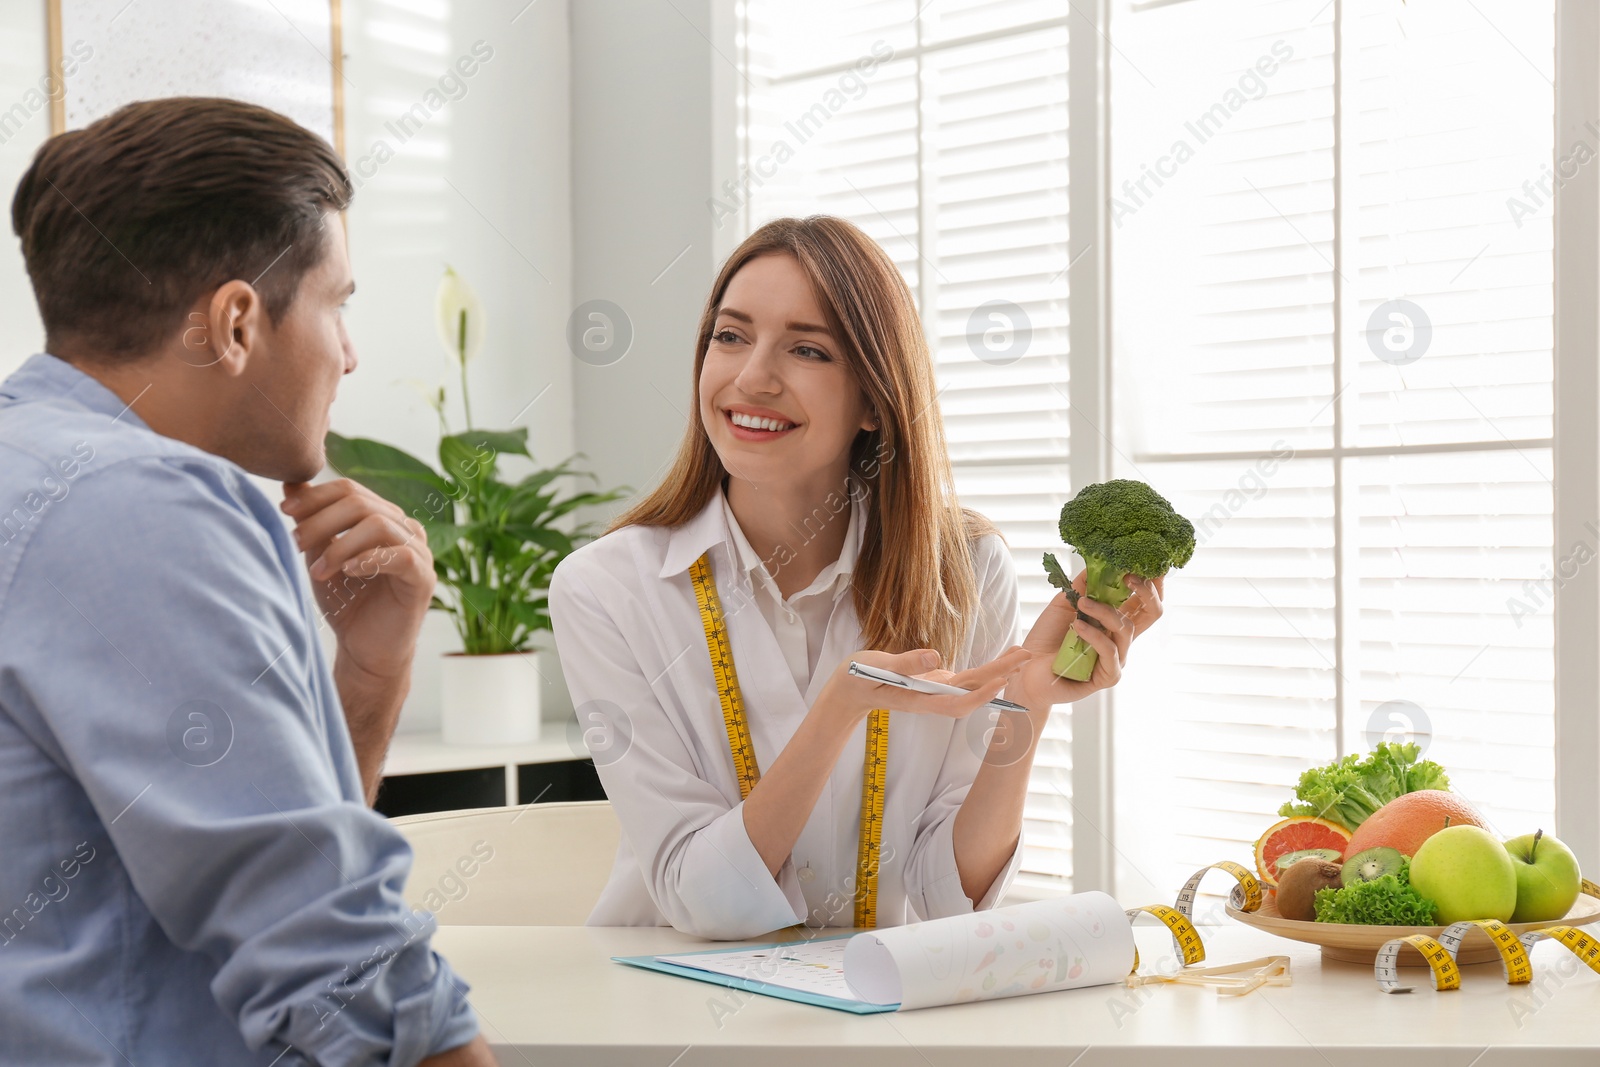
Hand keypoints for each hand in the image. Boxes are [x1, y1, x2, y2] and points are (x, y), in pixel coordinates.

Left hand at [280, 479, 434, 679]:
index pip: (350, 490)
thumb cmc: (345, 602)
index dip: (315, 496)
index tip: (284, 511)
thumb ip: (313, 522)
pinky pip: (402, 555)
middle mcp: (404, 528)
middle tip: (295, 543)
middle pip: (361, 502)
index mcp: (382, 518)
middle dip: (321, 520)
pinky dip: (370, 559)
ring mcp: (419, 551)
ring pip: (379, 524)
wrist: (364, 650)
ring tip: (317, 570)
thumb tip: (291, 484)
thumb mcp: (321, 555)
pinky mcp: (424, 578)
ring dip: (340, 545)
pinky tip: (347, 572)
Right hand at [815, 646, 1032, 728]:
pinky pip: (967, 679)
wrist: (851, 691)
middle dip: (1000, 675)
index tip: (1001, 680)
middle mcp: (933, 698)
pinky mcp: (936, 683)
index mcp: (920, 699)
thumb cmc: (858, 678)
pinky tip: (1002, 660)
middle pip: (973, 691)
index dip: (981, 694)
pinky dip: (986, 669)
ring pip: (973, 685)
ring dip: (998, 671)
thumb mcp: (876, 667)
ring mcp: (936, 691)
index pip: (957, 702)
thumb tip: (936, 656)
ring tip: (1021, 653)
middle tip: (1027, 655)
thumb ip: (905, 664)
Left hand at [1003, 570, 1164, 712]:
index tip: (1141, 562)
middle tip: (1129, 576)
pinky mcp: (1108, 675)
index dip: (1151, 581)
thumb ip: (1083, 585)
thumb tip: (1098, 560)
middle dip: (1147, 592)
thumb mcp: (1064, 604)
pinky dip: (1093, 635)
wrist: (1027, 668)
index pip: (1144, 599)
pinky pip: (1109, 651)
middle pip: (1152, 614)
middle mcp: (1121, 638)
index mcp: (1114, 620)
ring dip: (1104, 611)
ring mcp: (1117, 658)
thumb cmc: (1047, 638)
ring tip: (1081, 603)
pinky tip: (1076, 626)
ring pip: (1125, 629)